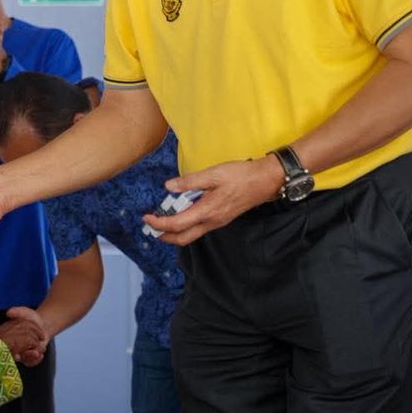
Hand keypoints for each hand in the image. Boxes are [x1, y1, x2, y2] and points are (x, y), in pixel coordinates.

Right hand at [0, 307, 47, 365]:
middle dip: (21, 354)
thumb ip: (16, 312)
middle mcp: (13, 345)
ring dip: (30, 356)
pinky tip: (40, 354)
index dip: (9, 349)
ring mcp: (22, 352)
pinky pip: (30, 363)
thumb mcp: (23, 312)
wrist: (43, 324)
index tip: (15, 353)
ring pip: (23, 359)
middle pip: (14, 354)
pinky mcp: (29, 357)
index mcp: (8, 335)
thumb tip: (8, 312)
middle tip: (28, 352)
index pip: (5, 345)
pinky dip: (35, 360)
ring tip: (36, 352)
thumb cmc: (30, 318)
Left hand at [142, 157, 283, 245]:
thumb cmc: (241, 176)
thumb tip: (168, 187)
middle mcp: (211, 222)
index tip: (146, 218)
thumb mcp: (213, 174)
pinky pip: (199, 228)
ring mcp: (217, 222)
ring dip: (174, 232)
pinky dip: (185, 225)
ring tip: (162, 220)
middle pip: (183, 238)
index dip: (159, 223)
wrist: (265, 181)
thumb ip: (189, 182)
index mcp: (207, 211)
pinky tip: (181, 213)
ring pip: (191, 235)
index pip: (177, 225)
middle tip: (150, 227)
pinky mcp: (221, 218)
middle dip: (164, 236)